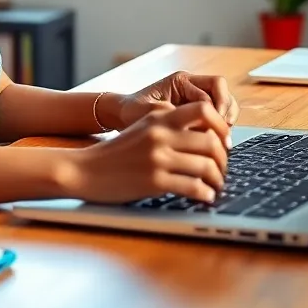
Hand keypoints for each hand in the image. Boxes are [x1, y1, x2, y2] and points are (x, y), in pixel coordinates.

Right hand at [64, 103, 230, 203]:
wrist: (84, 170)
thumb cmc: (115, 153)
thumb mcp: (142, 129)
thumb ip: (169, 127)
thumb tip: (204, 136)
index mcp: (160, 118)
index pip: (204, 110)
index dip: (221, 126)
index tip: (224, 142)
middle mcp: (162, 135)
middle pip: (211, 142)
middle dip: (223, 159)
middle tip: (222, 169)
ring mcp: (158, 158)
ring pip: (206, 166)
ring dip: (217, 179)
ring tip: (216, 186)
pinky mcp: (155, 181)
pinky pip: (193, 187)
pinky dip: (205, 194)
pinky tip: (205, 197)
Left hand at [110, 71, 239, 131]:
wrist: (122, 116)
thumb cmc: (132, 111)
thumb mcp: (149, 113)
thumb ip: (173, 115)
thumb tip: (196, 124)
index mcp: (181, 81)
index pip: (212, 88)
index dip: (217, 108)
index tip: (215, 127)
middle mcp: (191, 86)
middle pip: (222, 91)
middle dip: (226, 111)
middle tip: (224, 132)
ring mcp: (194, 97)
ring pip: (223, 102)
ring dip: (225, 119)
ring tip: (222, 138)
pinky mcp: (194, 111)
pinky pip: (215, 114)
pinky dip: (218, 126)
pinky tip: (214, 140)